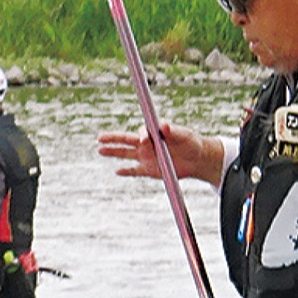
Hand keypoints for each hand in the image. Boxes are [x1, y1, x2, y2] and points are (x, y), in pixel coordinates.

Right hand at [98, 121, 223, 184]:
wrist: (198, 159)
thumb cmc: (192, 143)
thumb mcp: (185, 135)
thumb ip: (173, 131)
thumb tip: (164, 125)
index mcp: (154, 133)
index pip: (142, 132)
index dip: (141, 135)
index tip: (144, 140)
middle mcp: (147, 144)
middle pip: (126, 140)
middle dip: (113, 139)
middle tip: (100, 137)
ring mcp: (147, 157)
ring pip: (126, 154)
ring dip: (113, 152)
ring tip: (99, 150)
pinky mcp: (150, 170)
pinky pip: (135, 171)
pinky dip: (126, 172)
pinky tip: (117, 171)